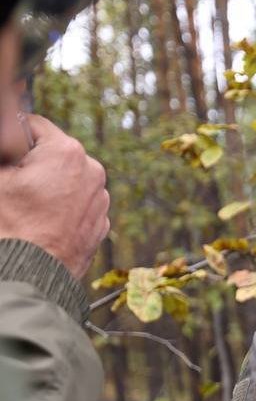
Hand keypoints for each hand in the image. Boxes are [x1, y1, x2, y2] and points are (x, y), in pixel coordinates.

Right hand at [0, 115, 108, 277]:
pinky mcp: (101, 222)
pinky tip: (43, 221)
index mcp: (67, 152)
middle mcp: (93, 171)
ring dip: (49, 185)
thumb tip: (6, 145)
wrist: (30, 275)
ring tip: (28, 206)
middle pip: (54, 153)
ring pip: (68, 179)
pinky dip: (63, 206)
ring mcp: (100, 199)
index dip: (13, 136)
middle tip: (15, 184)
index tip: (6, 155)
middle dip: (33, 163)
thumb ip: (5, 151)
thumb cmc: (10, 224)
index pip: (34, 125)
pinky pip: (78, 203)